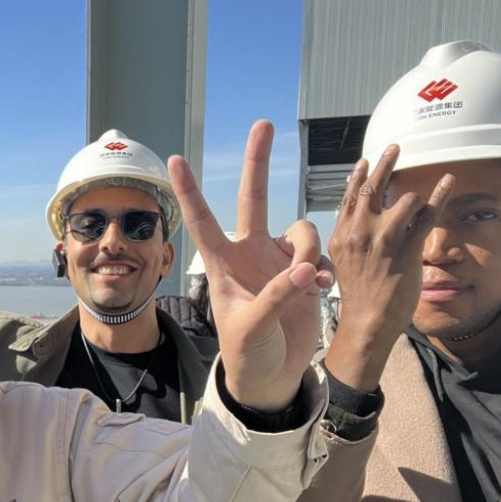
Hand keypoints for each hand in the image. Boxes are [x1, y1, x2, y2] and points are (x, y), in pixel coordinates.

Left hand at [170, 120, 333, 411]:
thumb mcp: (252, 327)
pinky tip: (326, 288)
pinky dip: (326, 266)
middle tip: (263, 124)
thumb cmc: (246, 354)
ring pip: (300, 229)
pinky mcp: (305, 274)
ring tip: (313, 282)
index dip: (189, 191)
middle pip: (252, 199)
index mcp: (223, 265)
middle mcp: (249, 255)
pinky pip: (320, 253)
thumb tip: (305, 269)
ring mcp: (278, 262)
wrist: (270, 376)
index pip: (203, 221)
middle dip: (257, 162)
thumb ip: (277, 296)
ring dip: (311, 249)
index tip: (173, 159)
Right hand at [325, 146, 453, 390]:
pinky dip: (440, 196)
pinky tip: (448, 182)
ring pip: (402, 199)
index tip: (366, 161)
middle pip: (372, 188)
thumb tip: (357, 223)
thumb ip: (350, 240)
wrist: (366, 322)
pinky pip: (427, 215)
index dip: (359, 176)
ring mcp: (383, 239)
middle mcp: (359, 232)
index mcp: (341, 236)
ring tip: (423, 192)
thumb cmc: (358, 298)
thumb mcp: (343, 264)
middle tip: (396, 148)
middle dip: (385, 164)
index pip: (349, 197)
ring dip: (415, 195)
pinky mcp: (406, 248)